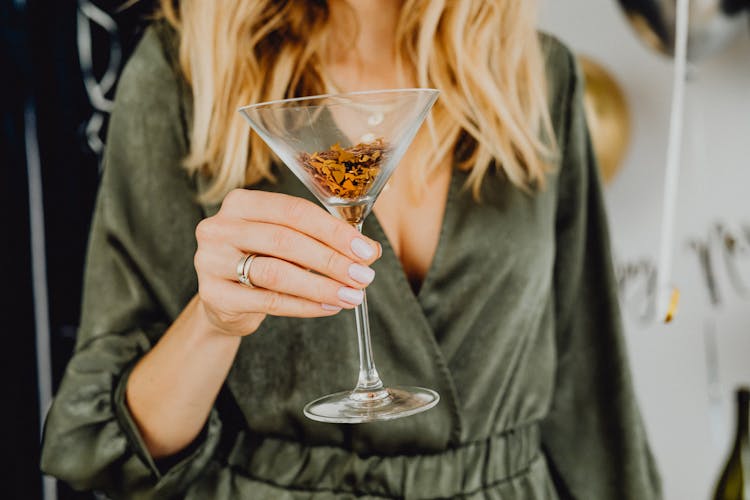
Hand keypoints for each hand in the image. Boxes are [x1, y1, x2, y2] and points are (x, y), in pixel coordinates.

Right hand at [193, 189, 380, 336]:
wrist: (223, 301)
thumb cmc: (261, 261)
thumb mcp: (288, 243)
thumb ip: (324, 241)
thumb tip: (370, 251)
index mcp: (241, 202)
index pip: (294, 210)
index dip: (334, 231)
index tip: (365, 250)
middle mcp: (220, 226)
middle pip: (285, 240)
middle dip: (332, 260)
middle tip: (363, 276)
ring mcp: (212, 260)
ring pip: (276, 272)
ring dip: (321, 286)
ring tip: (351, 296)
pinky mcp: (214, 294)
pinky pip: (268, 301)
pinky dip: (304, 306)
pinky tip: (328, 307)